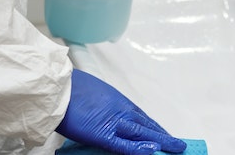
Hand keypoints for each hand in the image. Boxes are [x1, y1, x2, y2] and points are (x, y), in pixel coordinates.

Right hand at [56, 69, 186, 154]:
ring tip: (177, 148)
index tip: (165, 134)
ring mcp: (113, 121)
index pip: (142, 117)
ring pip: (142, 132)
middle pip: (147, 124)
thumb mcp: (93, 95)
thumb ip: (105, 107)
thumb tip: (106, 114)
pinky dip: (138, 148)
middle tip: (179, 144)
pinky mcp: (102, 133)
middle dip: (163, 135)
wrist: (55, 87)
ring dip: (161, 140)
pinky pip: (123, 143)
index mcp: (117, 101)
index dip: (155, 127)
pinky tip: (153, 149)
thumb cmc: (69, 88)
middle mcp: (120, 110)